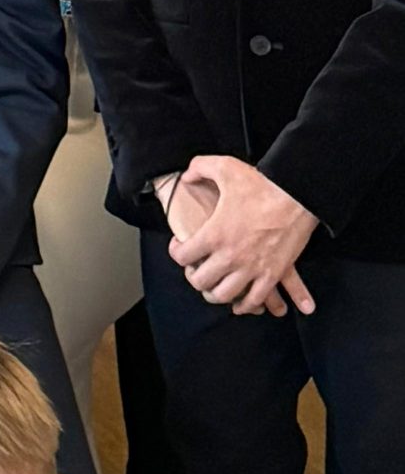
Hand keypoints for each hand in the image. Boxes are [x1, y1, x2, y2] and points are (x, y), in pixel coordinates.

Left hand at [166, 153, 317, 317]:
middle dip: (194, 277)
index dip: (176, 252)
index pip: (183, 256)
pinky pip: (255, 300)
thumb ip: (199, 168)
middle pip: (201, 281)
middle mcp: (230, 256)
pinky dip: (245, 306)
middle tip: (195, 269)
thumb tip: (186, 177)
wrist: (298, 196)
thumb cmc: (262, 183)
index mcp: (214, 234)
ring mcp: (252, 268)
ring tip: (213, 287)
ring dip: (215, 294)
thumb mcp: (224, 167)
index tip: (179, 246)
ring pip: (225, 295)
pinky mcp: (272, 274)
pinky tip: (240, 303)